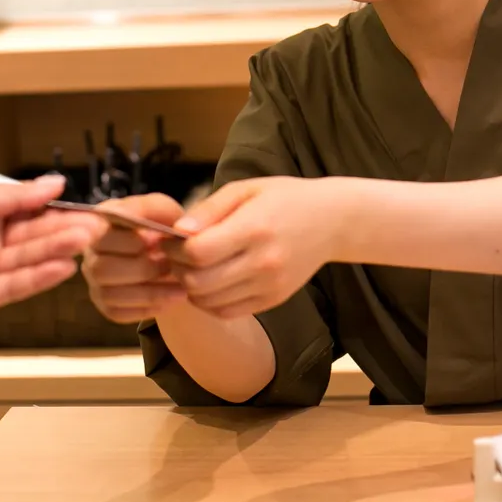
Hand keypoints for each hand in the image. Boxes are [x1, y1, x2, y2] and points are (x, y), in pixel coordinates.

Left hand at [0, 176, 101, 319]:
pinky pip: (15, 286)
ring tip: (85, 242)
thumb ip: (18, 196)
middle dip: (63, 231)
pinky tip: (64, 267)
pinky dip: (40, 277)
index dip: (56, 211)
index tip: (86, 209)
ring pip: (27, 260)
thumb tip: (55, 183)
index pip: (28, 212)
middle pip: (32, 237)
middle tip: (95, 227)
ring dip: (57, 251)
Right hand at [81, 193, 189, 323]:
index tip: (154, 241)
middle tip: (170, 265)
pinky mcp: (106, 305)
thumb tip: (139, 221)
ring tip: (179, 288)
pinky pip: (118, 313)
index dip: (126, 241)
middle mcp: (91, 253)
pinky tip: (169, 299)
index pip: (98, 235)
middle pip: (101, 268)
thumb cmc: (165, 227)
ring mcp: (95, 281)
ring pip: (110, 294)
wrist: (174, 254)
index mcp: (99, 224)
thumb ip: (153, 208)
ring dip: (149, 292)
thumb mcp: (164, 211)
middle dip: (141, 269)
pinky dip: (146, 308)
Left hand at [168, 177, 346, 319]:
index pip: (199, 252)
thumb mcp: (246, 189)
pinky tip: (210, 282)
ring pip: (209, 301)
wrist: (332, 221)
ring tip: (192, 268)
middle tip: (176, 256)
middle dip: (177, 269)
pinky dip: (209, 301)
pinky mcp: (274, 299)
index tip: (170, 240)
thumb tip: (178, 230)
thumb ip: (209, 209)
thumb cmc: (284, 198)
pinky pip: (227, 311)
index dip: (174, 249)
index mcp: (254, 228)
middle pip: (199, 281)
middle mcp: (263, 262)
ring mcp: (270, 285)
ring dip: (190, 287)